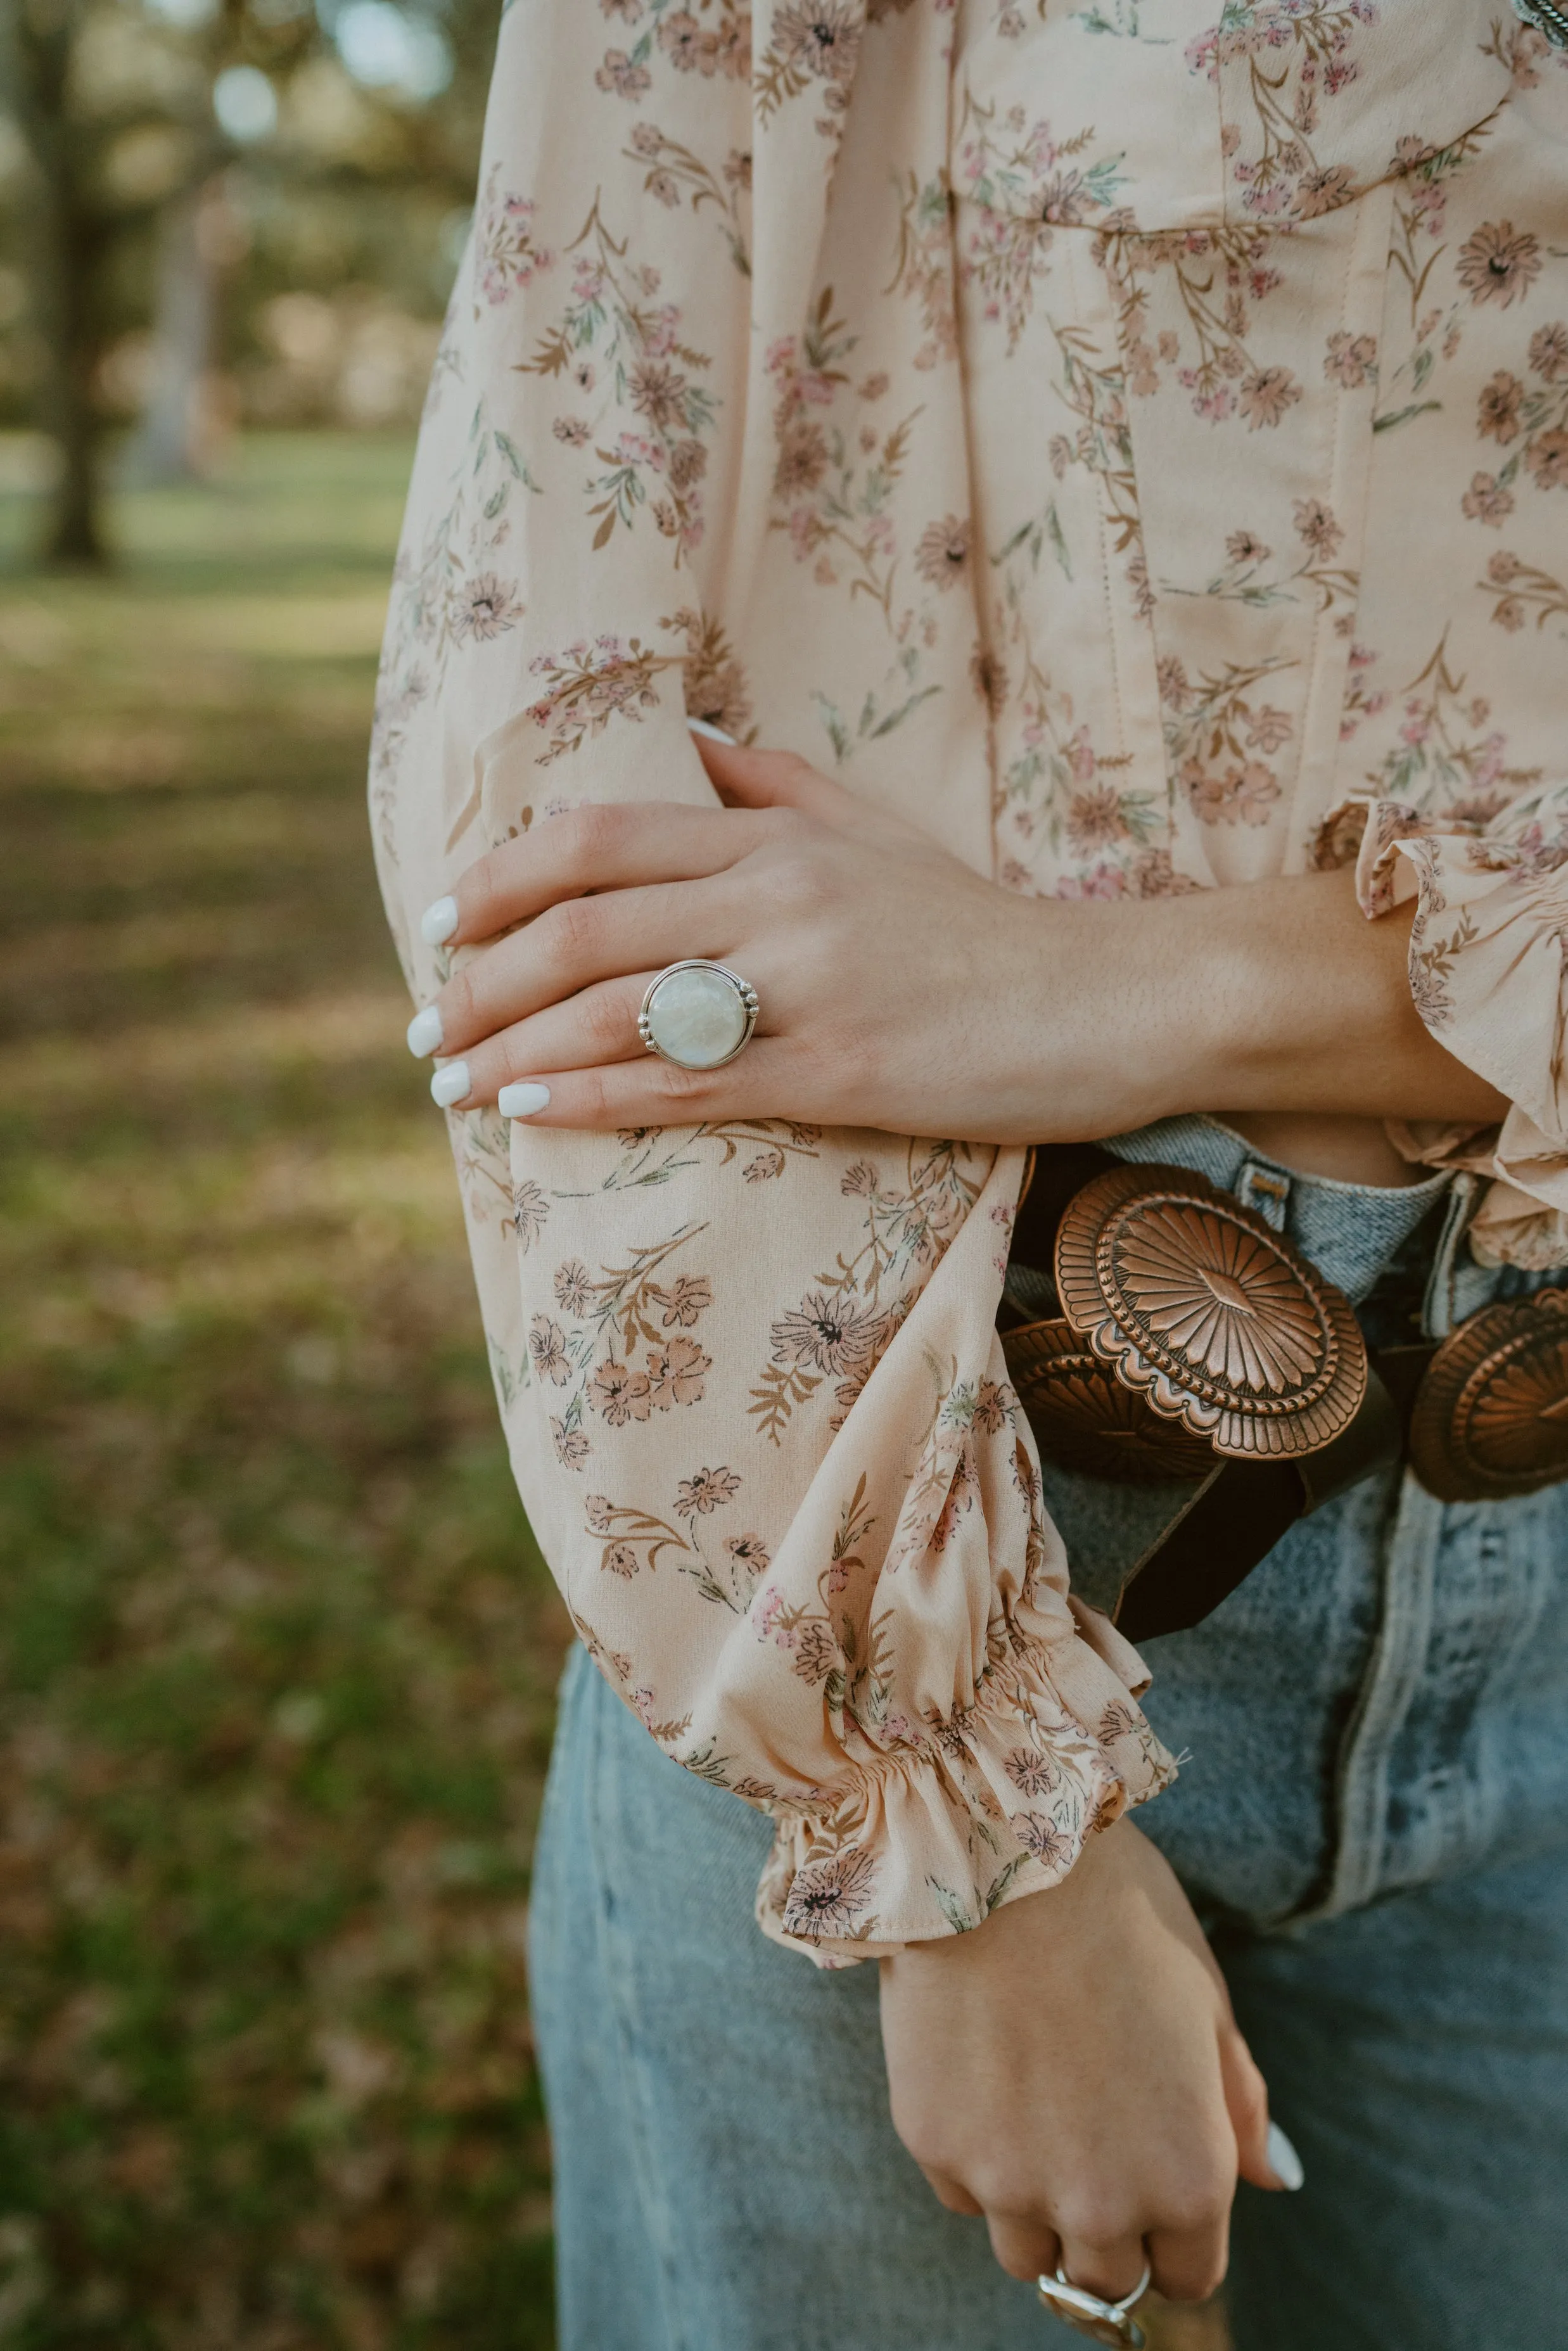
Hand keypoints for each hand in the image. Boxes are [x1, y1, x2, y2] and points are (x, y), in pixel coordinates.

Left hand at [409, 727, 1503, 1145]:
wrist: (1111, 998)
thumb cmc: (983, 926)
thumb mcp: (880, 830)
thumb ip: (775, 780)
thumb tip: (683, 734)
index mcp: (778, 835)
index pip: (601, 835)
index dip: (504, 876)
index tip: (445, 921)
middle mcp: (779, 897)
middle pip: (585, 926)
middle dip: (482, 980)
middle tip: (424, 1027)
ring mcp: (808, 984)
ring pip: (618, 1010)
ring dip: (513, 1050)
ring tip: (450, 1084)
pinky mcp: (839, 1069)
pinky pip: (686, 1082)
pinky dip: (590, 1098)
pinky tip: (528, 1115)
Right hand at [878, 1818, 1294, 2304]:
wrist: (997, 1853)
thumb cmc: (1118, 1911)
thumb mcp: (1204, 1998)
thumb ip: (1238, 2103)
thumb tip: (1275, 2180)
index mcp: (1187, 2174)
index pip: (1187, 2274)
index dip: (1176, 2232)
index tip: (1153, 2179)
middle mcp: (1101, 2202)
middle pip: (1101, 2277)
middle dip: (1104, 2227)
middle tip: (1088, 2138)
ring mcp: (1009, 2181)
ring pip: (1025, 2249)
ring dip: (1033, 2202)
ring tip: (1032, 2103)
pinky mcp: (936, 2146)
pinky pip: (961, 2189)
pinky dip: (974, 2153)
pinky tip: (983, 2067)